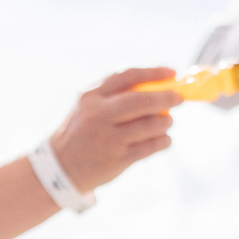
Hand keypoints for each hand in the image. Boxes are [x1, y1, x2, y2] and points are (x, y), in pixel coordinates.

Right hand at [46, 69, 180, 193]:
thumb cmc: (81, 130)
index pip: (127, 77)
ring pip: (148, 126)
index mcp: (91, 97)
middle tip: (179, 98)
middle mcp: (98, 116)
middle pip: (141, 101)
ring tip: (168, 121)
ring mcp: (108, 139)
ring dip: (165, 122)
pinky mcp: (117, 160)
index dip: (153, 73)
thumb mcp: (87, 105)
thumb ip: (114, 93)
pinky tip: (164, 139)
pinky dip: (162, 141)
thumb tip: (155, 85)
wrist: (60, 166)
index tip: (172, 73)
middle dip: (166, 98)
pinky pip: (149, 147)